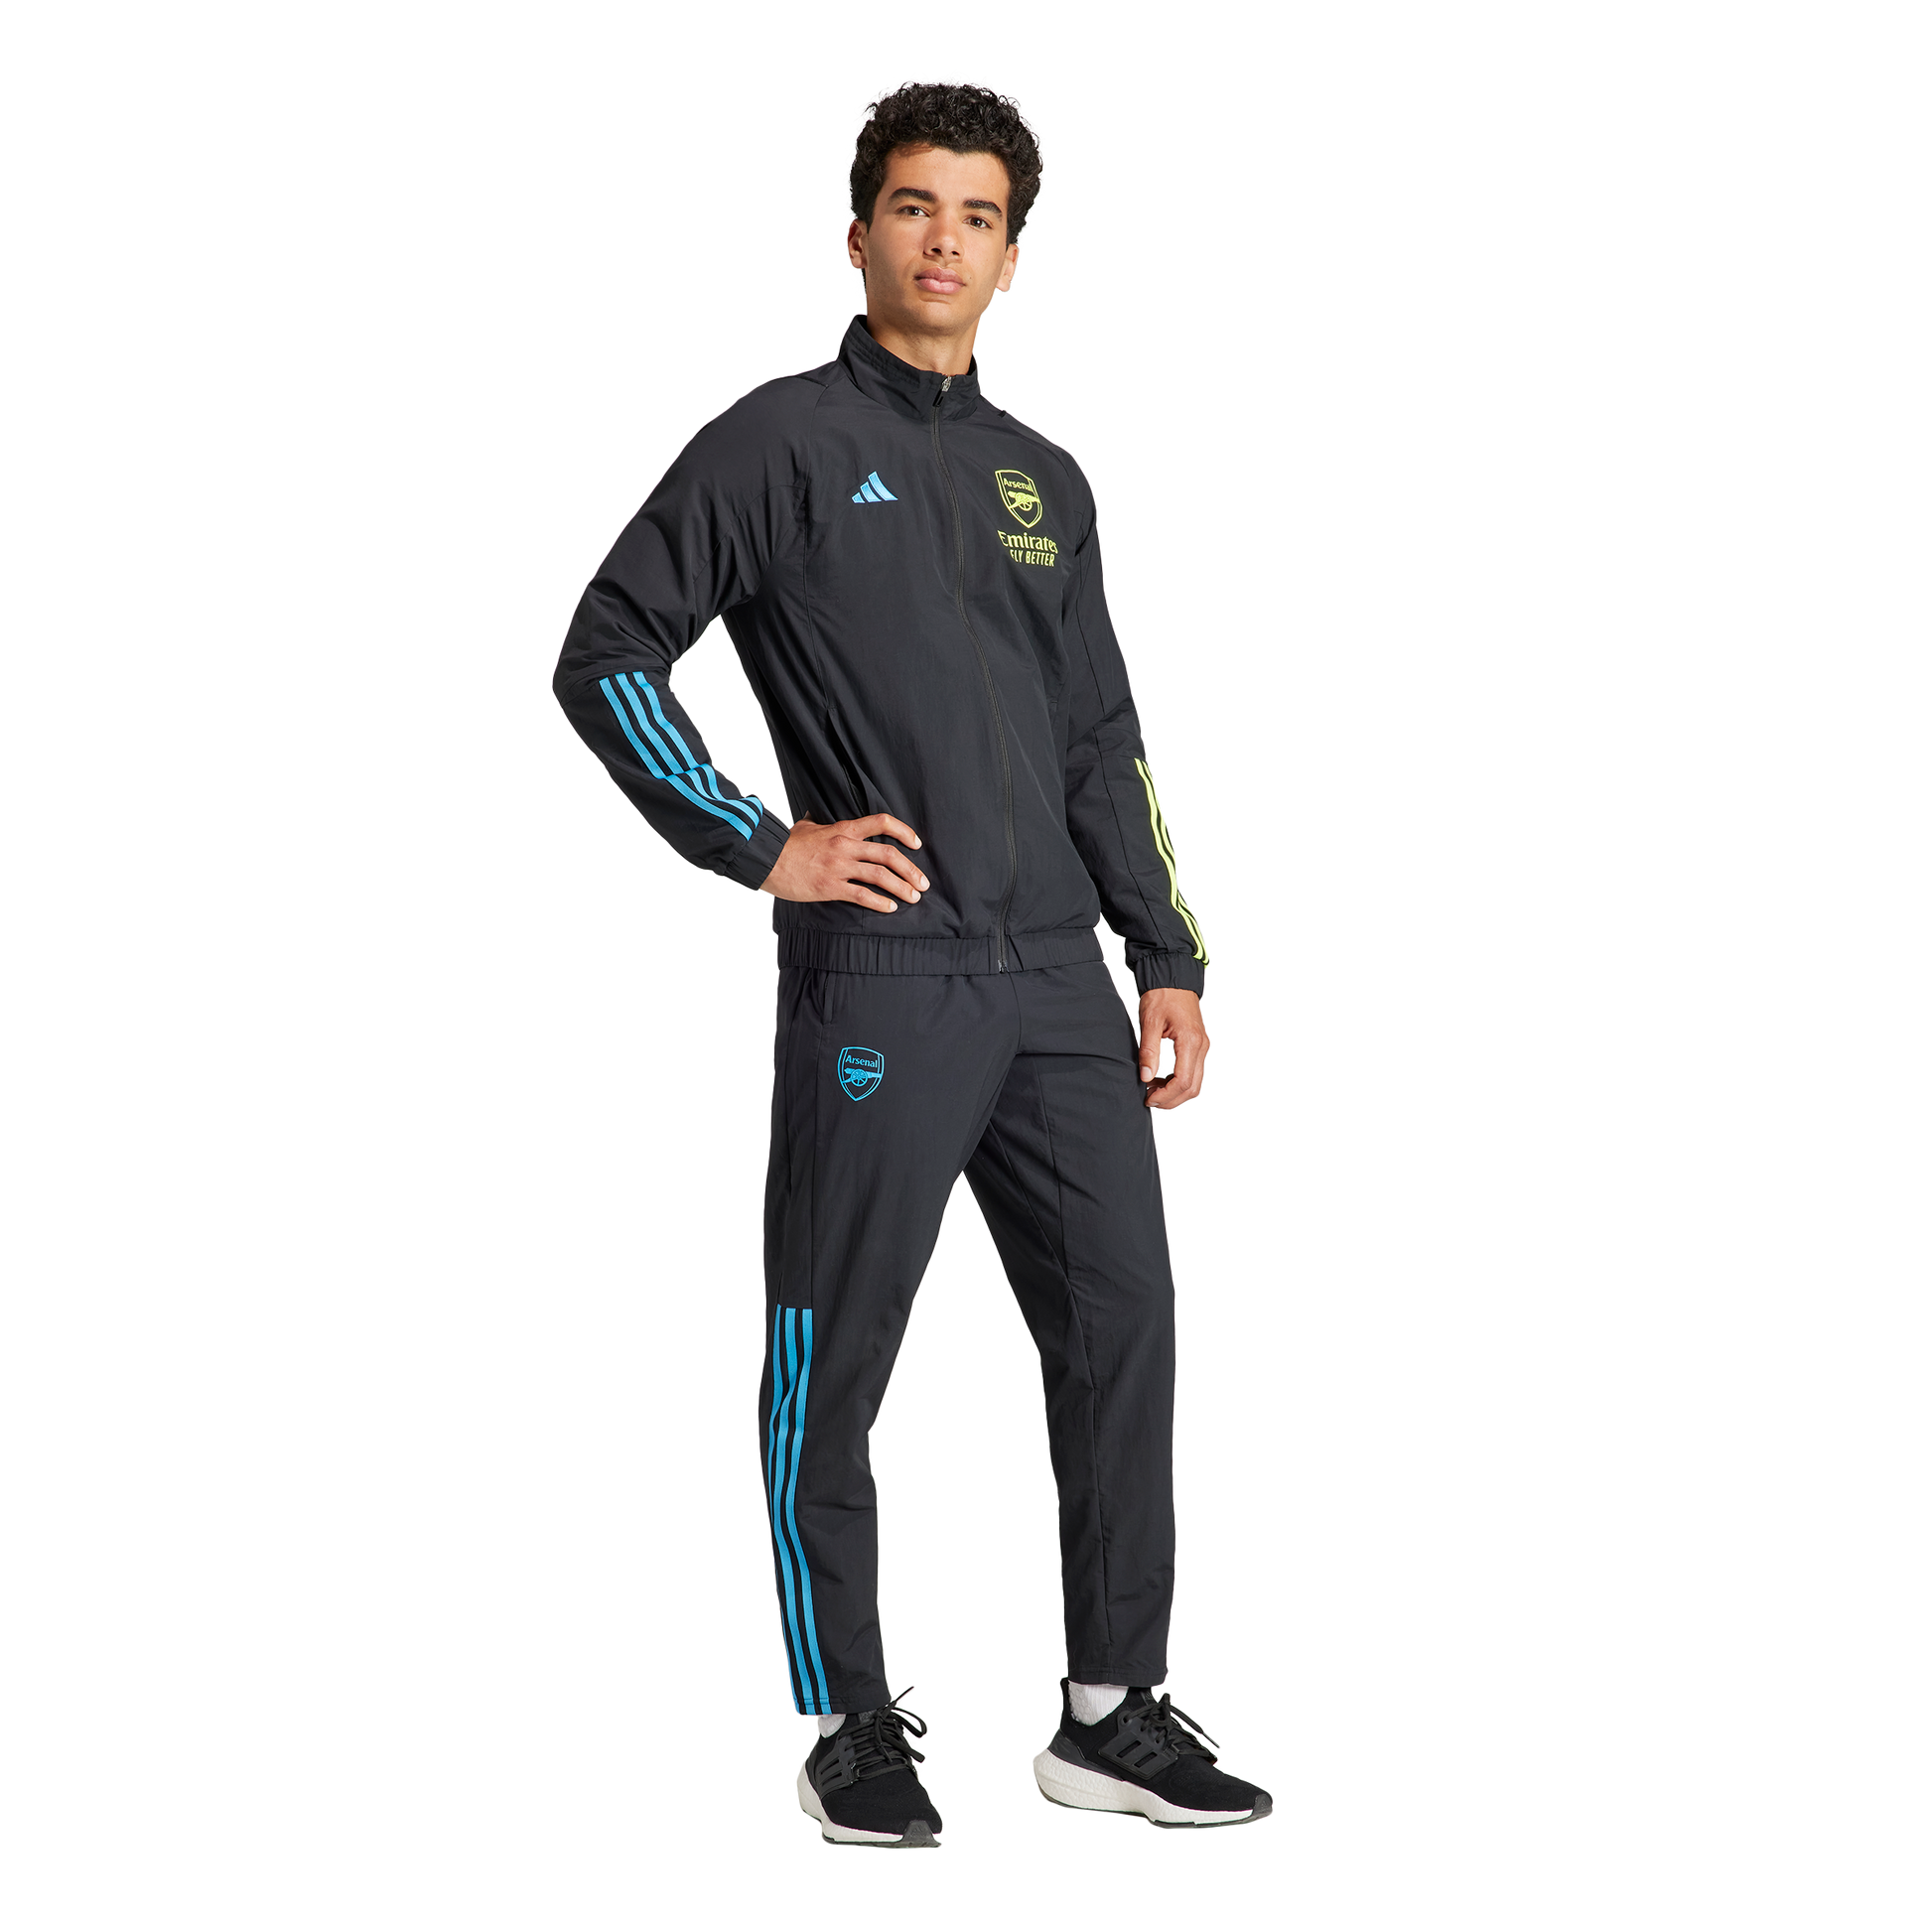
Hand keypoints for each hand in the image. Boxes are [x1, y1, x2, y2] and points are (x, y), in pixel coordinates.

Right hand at [759, 814, 928, 911]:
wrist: (766, 858)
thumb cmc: (785, 844)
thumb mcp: (806, 826)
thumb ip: (819, 823)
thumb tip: (817, 816)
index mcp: (843, 829)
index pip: (881, 823)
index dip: (903, 832)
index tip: (917, 844)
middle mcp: (845, 846)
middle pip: (888, 854)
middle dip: (910, 870)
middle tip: (923, 883)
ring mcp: (838, 867)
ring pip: (880, 875)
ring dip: (901, 887)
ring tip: (913, 897)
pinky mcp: (830, 886)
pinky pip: (861, 895)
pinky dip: (879, 902)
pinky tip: (890, 907)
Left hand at [1138, 988, 1209, 1111]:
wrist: (1174, 979)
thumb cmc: (1162, 996)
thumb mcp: (1149, 1022)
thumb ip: (1148, 1051)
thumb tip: (1146, 1077)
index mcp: (1190, 1041)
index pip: (1183, 1081)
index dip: (1166, 1095)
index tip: (1149, 1098)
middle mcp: (1202, 1046)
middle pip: (1193, 1087)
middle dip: (1172, 1099)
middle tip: (1150, 1099)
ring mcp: (1203, 1046)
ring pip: (1197, 1082)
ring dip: (1177, 1093)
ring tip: (1155, 1091)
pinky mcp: (1200, 1045)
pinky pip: (1196, 1072)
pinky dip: (1182, 1082)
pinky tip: (1164, 1081)